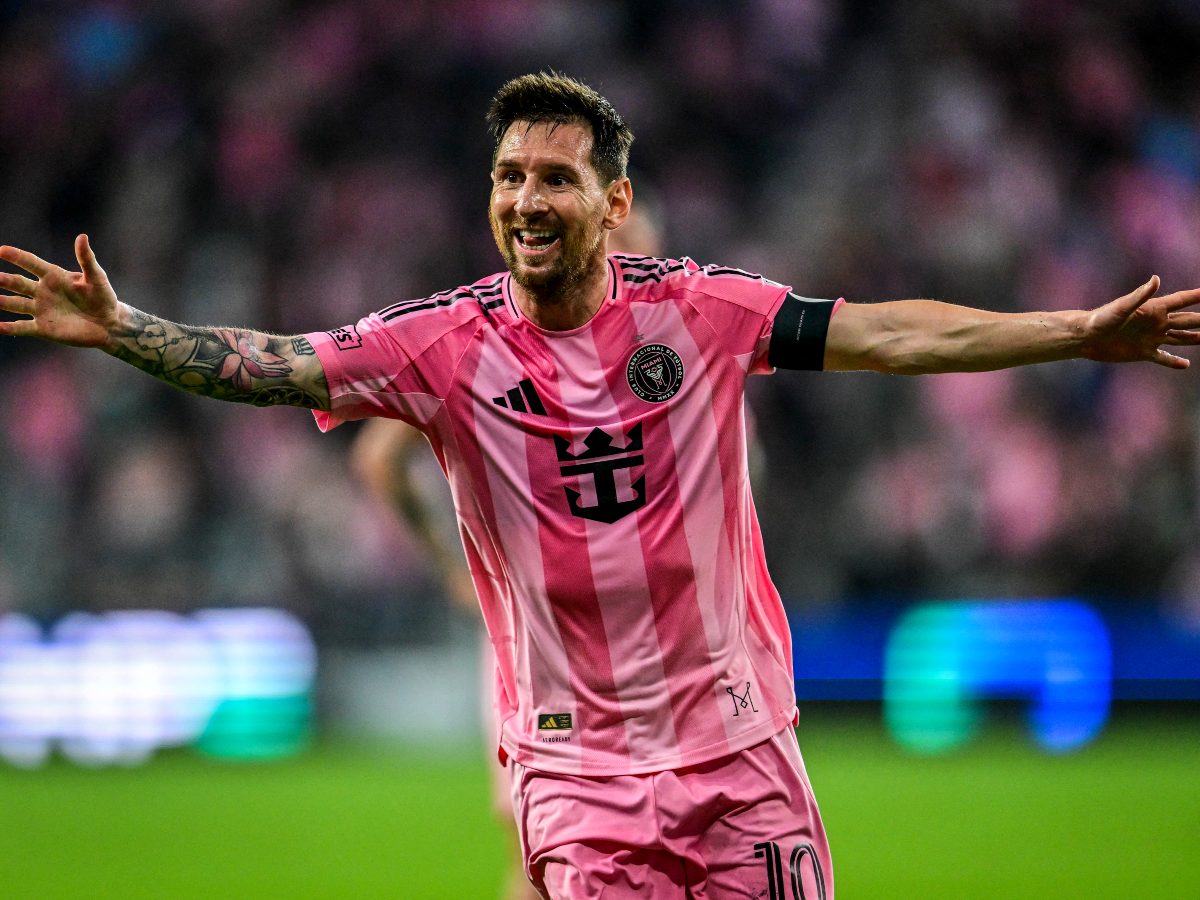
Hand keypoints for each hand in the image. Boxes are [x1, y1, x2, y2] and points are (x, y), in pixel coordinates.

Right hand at [0, 234, 119, 346]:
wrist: (108, 323)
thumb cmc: (103, 297)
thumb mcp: (96, 277)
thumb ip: (87, 259)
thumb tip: (82, 236)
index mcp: (53, 276)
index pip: (31, 263)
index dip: (17, 257)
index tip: (1, 250)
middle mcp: (41, 291)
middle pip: (18, 283)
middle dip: (4, 280)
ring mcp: (40, 309)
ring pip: (15, 304)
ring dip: (2, 302)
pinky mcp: (42, 328)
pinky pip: (22, 327)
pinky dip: (9, 328)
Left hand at [1082, 276, 1199, 368]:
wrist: (1086, 337)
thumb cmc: (1101, 318)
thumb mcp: (1122, 307)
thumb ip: (1140, 294)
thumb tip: (1156, 279)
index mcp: (1154, 309)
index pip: (1181, 300)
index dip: (1196, 296)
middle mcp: (1157, 323)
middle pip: (1188, 320)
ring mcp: (1151, 338)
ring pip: (1181, 338)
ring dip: (1195, 338)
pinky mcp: (1143, 352)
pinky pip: (1163, 357)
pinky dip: (1174, 361)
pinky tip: (1186, 364)